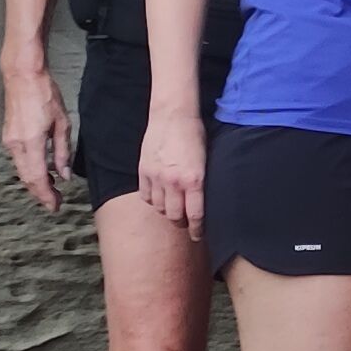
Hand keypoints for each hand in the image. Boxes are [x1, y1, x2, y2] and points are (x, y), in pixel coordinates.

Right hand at [0, 58, 72, 215]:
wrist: (22, 76)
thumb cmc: (44, 95)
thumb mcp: (62, 123)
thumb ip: (62, 152)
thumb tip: (64, 174)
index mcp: (30, 142)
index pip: (37, 178)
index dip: (46, 195)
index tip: (55, 206)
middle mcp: (15, 144)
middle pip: (26, 178)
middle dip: (40, 193)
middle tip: (54, 203)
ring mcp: (9, 140)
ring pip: (21, 170)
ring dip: (35, 182)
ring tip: (51, 189)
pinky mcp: (8, 136)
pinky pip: (18, 160)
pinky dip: (29, 170)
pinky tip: (41, 172)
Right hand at [137, 110, 206, 233]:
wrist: (173, 115)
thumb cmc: (195, 134)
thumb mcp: (207, 159)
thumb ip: (203, 181)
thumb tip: (206, 201)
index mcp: (194, 180)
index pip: (195, 215)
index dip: (197, 229)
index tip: (199, 236)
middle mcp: (174, 182)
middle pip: (175, 216)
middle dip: (182, 223)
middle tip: (186, 224)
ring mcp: (156, 177)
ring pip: (160, 208)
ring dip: (167, 212)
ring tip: (174, 210)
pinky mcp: (143, 171)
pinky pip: (146, 196)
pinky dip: (153, 201)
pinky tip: (160, 198)